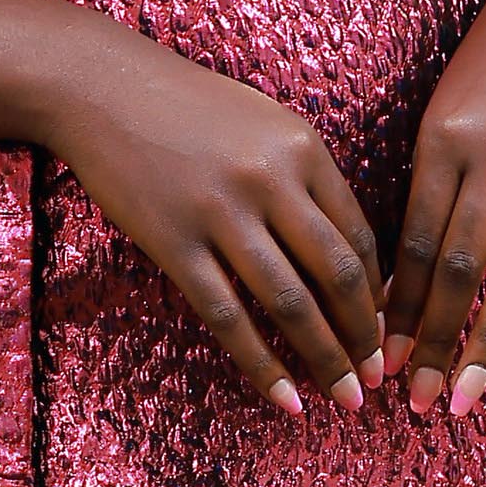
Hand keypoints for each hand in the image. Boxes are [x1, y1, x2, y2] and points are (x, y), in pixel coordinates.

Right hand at [32, 12, 382, 415]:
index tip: (385, 332)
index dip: (378, 294)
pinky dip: (262, 365)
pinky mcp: (175, 242)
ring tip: (347, 398)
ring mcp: (222, 213)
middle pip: (337, 275)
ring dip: (326, 360)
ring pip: (290, 303)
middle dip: (365, 336)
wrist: (100, 87)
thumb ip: (303, 177)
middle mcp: (271, 182)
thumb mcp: (263, 124)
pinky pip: (228, 316)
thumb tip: (340, 249)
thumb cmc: (185, 105)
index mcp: (303, 150)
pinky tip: (284, 398)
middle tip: (380, 379)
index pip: (360, 236)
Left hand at [385, 0, 485, 413]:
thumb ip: (425, 192)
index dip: (397, 308)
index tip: (379, 363)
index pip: (413, 242)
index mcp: (441, 140)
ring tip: (467, 392)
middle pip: (460, 263)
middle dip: (434, 338)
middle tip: (417, 400)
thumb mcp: (441, 118)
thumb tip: (392, 286)